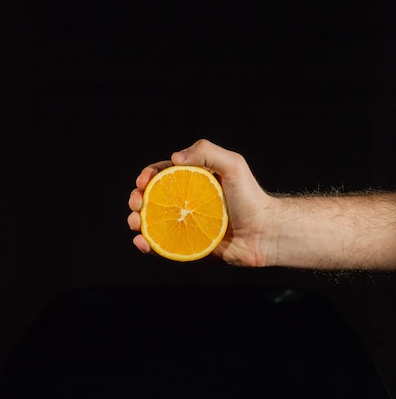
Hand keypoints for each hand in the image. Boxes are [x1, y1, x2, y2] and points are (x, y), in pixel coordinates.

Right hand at [127, 139, 275, 265]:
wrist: (264, 233)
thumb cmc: (250, 197)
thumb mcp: (232, 164)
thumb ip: (206, 151)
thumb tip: (173, 158)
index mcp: (194, 182)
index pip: (163, 175)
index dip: (147, 176)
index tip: (143, 181)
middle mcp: (187, 203)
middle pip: (152, 199)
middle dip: (136, 198)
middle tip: (136, 202)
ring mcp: (186, 226)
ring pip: (152, 223)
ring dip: (136, 221)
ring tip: (135, 222)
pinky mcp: (188, 247)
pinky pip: (162, 247)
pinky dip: (147, 245)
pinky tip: (141, 242)